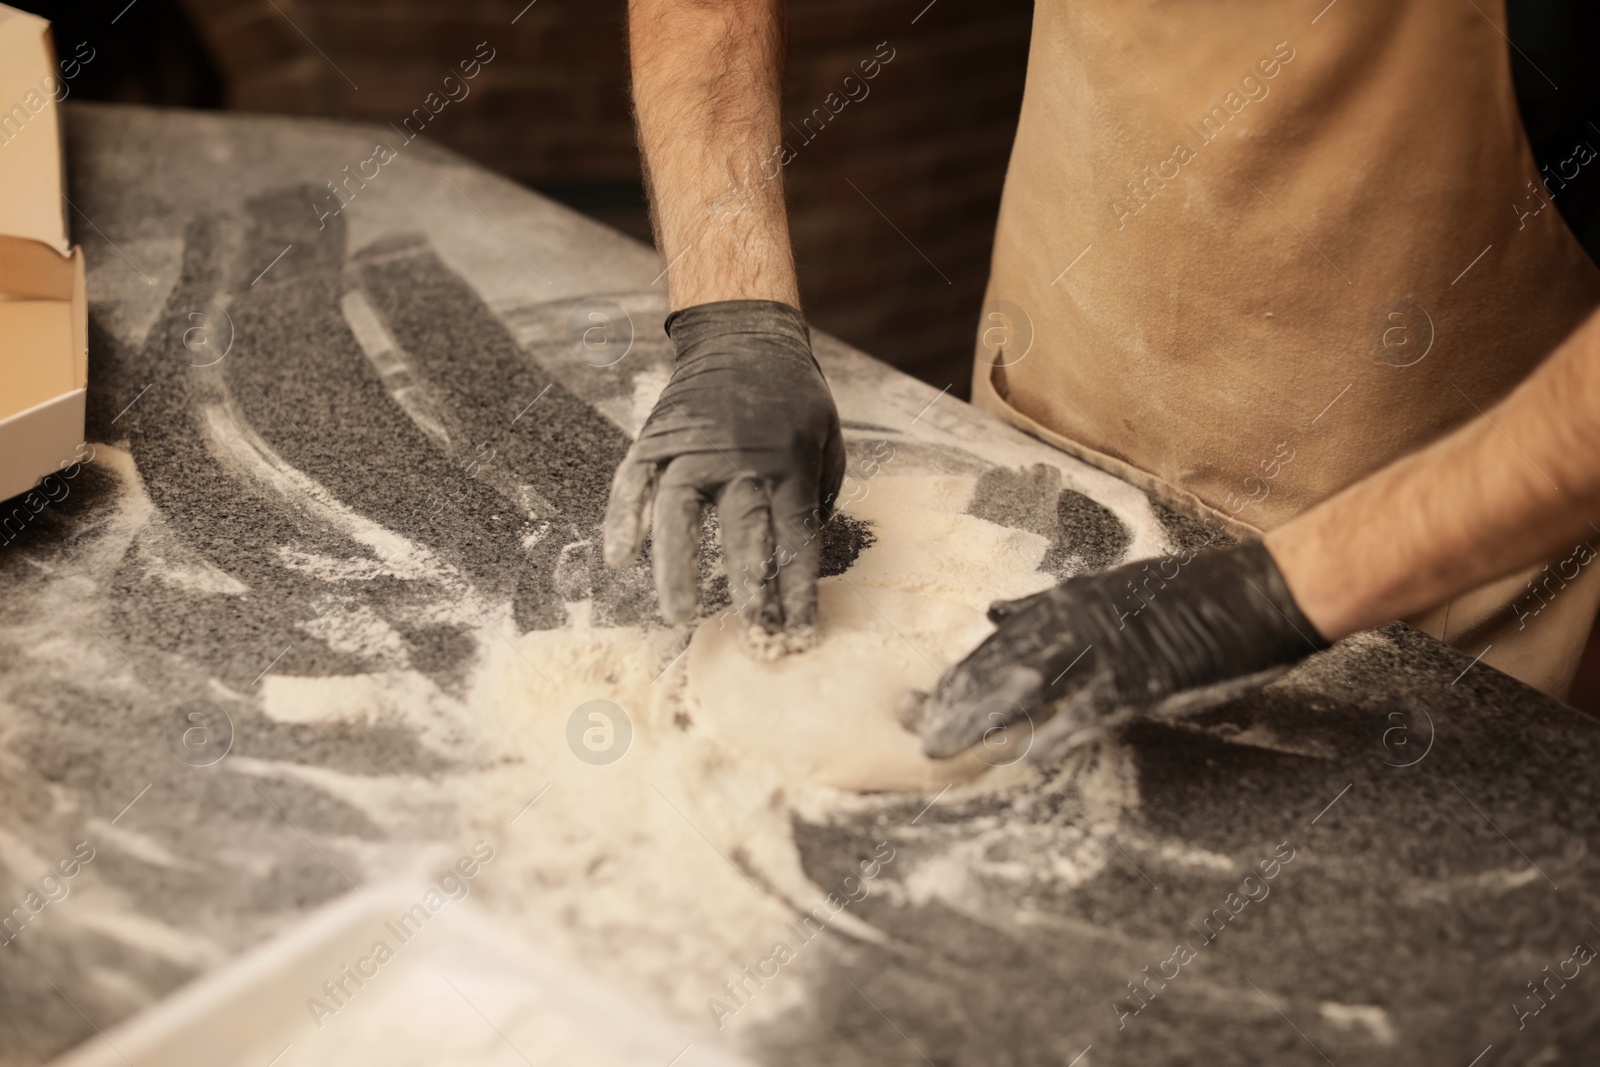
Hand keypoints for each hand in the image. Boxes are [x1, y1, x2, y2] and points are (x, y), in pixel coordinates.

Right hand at [603, 300, 845, 642]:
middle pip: (742, 533)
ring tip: (676, 615)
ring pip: (680, 514)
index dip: (797, 590)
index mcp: (788, 463)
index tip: (798, 633)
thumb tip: (799, 551)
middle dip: (749, 588)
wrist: (745, 333)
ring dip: (678, 568)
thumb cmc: (794, 397)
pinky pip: (635, 482)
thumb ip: (817, 496)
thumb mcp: (828, 439)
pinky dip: (624, 517)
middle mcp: (739, 459)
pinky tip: (619, 557)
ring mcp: (692, 448)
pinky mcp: (657, 438)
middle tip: (751, 633)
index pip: (794, 539)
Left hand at [918, 541, 1328, 762]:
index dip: (965, 673)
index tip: (930, 700)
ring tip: (949, 746)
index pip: (1002, 641)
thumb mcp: (1113, 589)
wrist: (1261, 589)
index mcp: (1073, 600)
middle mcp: (1081, 617)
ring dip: (988, 719)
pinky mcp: (1144, 676)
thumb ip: (1052, 605)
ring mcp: (1110, 646)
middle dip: (960, 701)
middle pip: (1004, 664)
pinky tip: (1027, 754)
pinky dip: (1058, 730)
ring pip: (1032, 684)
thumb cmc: (1192, 594)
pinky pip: (1091, 709)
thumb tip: (996, 612)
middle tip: (923, 733)